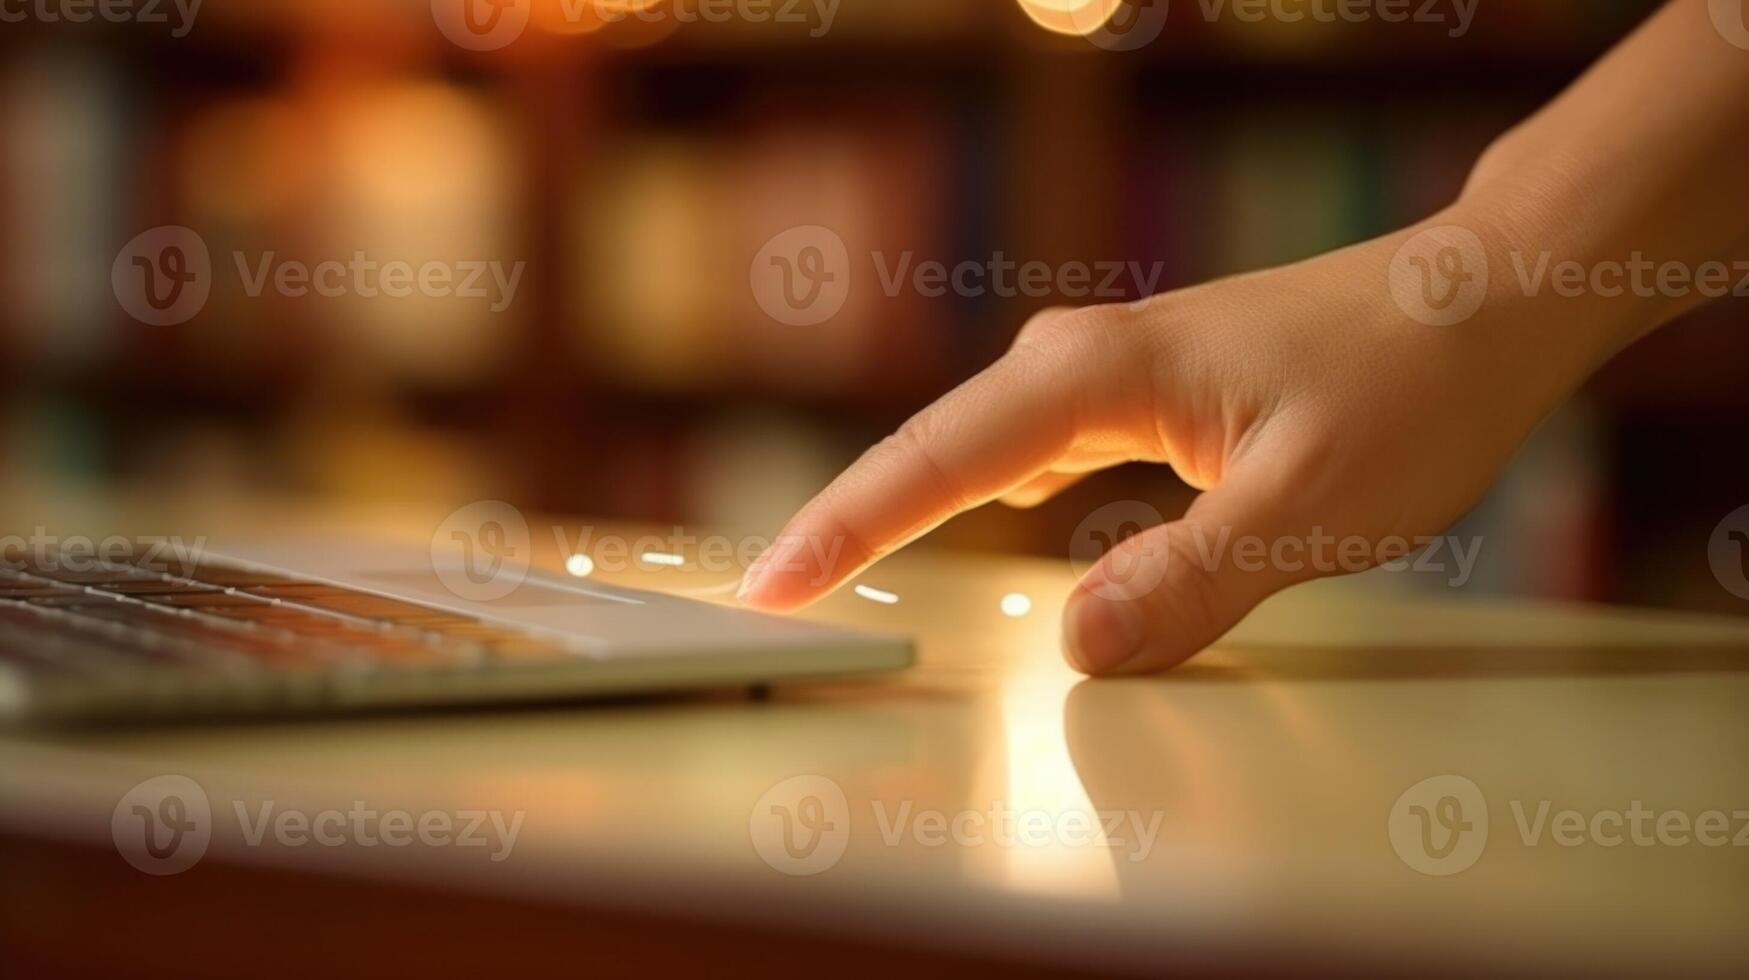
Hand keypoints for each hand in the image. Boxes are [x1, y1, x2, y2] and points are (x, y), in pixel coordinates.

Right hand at [734, 204, 1634, 673]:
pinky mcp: (1141, 396)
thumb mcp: (1311, 508)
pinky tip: (980, 527)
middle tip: (771, 595)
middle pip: (932, 451)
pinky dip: (984, 498)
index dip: (843, 527)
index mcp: (1094, 376)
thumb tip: (1076, 650)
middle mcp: (1080, 362)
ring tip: (835, 567)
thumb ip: (1190, 582)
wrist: (1483, 301)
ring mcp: (1108, 374)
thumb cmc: (1410, 387)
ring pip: (978, 453)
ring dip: (909, 510)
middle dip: (849, 520)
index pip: (936, 462)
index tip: (770, 586)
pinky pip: (1033, 457)